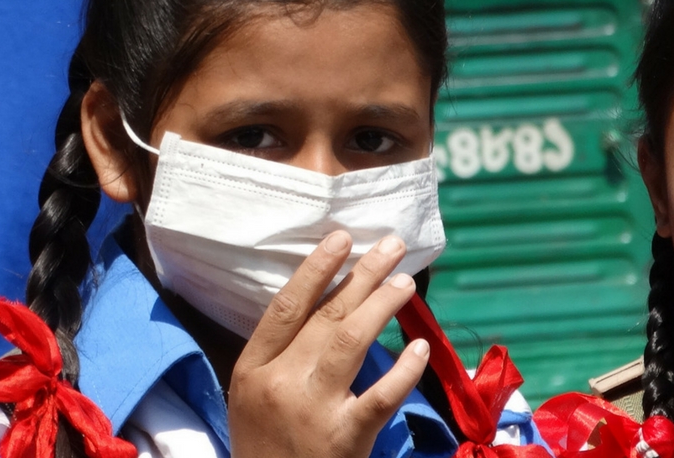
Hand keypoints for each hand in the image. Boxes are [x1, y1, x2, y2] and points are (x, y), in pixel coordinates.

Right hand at [229, 231, 429, 457]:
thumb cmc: (268, 448)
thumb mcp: (254, 399)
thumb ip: (281, 356)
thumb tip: (325, 300)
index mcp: (252, 370)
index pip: (286, 306)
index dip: (316, 268)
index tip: (343, 237)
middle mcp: (279, 384)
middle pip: (325, 315)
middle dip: (363, 275)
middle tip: (393, 246)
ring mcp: (311, 411)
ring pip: (351, 341)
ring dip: (382, 305)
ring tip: (406, 283)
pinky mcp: (343, 440)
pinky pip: (380, 397)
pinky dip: (404, 370)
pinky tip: (421, 347)